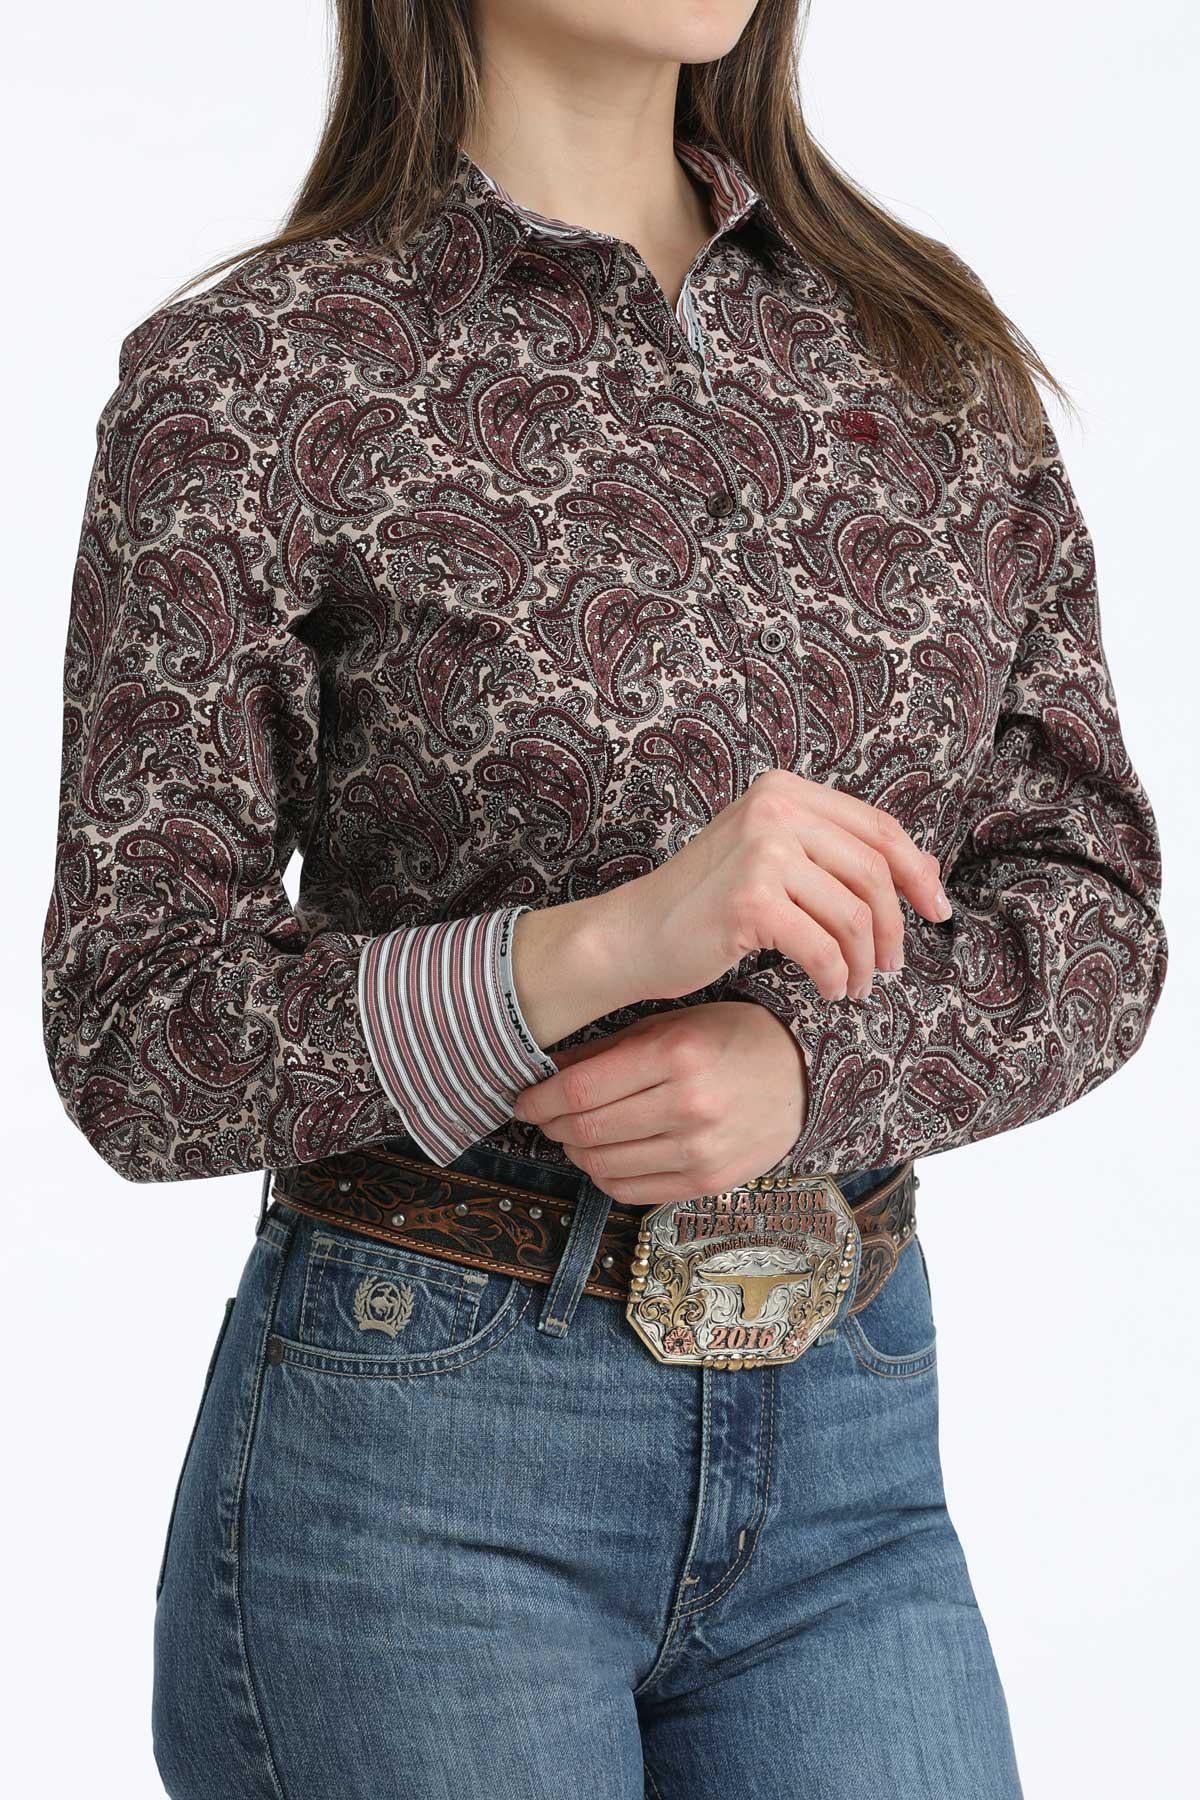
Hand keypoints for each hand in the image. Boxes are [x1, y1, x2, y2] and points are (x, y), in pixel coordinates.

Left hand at [511, 1000, 807, 1206]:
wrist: (803, 1076)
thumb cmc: (731, 1038)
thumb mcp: (672, 1024)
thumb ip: (610, 1050)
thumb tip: (549, 1073)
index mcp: (676, 1056)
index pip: (581, 1091)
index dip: (539, 1099)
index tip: (523, 1100)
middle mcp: (688, 1106)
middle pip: (587, 1131)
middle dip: (550, 1126)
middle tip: (540, 1116)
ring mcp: (701, 1151)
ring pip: (603, 1165)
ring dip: (574, 1151)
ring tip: (572, 1134)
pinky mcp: (708, 1183)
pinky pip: (631, 1191)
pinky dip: (603, 1175)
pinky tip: (603, 1156)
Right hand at [608, 767, 950, 1005]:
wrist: (634, 935)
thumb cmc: (706, 905)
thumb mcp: (777, 863)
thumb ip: (842, 857)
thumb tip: (930, 870)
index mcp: (784, 791)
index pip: (879, 828)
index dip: (918, 872)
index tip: (938, 910)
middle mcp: (775, 809)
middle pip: (874, 872)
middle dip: (893, 927)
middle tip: (890, 966)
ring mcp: (761, 851)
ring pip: (854, 913)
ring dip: (864, 961)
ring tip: (855, 985)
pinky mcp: (750, 899)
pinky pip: (823, 947)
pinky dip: (835, 977)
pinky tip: (829, 990)